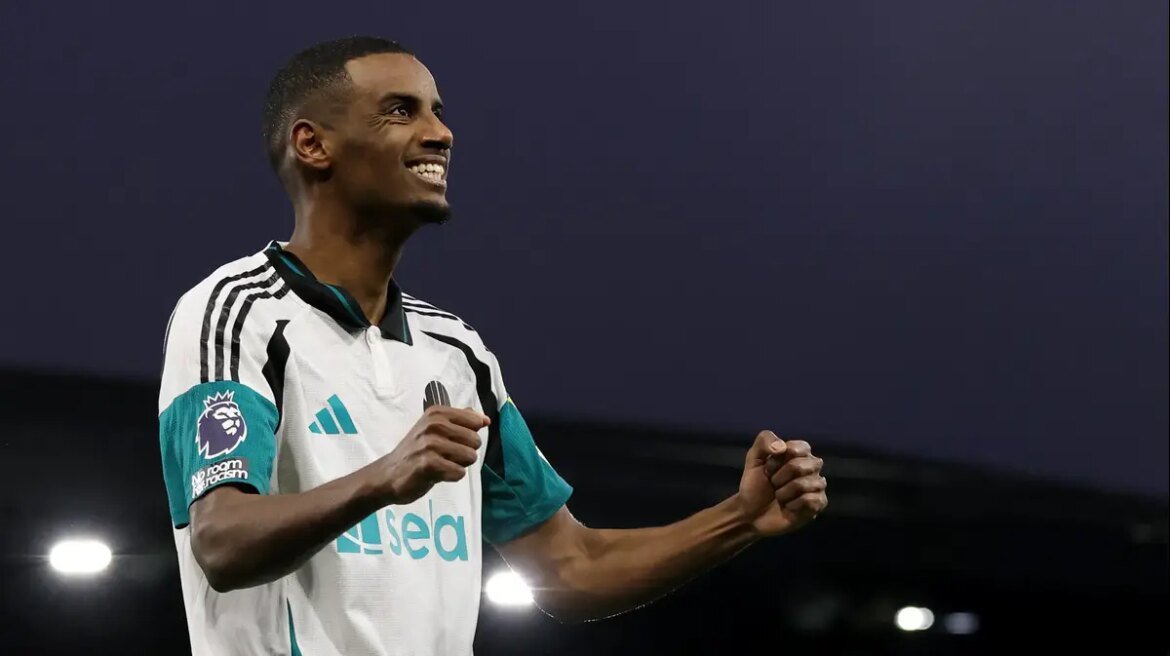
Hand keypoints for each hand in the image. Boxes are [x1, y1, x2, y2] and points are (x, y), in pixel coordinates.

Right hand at [372, 405, 488, 504]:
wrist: (387, 475)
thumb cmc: (416, 451)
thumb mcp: (435, 429)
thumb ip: (460, 421)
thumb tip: (485, 419)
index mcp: (437, 413)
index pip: (475, 422)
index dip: (469, 436)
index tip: (451, 441)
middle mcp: (434, 424)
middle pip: (475, 441)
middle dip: (465, 452)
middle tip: (444, 456)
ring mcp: (430, 443)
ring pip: (470, 457)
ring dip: (459, 465)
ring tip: (440, 464)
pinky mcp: (429, 464)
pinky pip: (460, 472)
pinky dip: (452, 476)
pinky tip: (436, 474)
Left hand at [737, 431, 827, 536]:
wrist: (751, 513)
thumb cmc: (755, 485)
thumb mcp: (754, 458)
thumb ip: (765, 441)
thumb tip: (782, 446)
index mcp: (800, 453)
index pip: (801, 447)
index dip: (778, 460)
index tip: (768, 468)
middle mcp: (812, 467)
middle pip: (800, 466)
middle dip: (779, 477)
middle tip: (773, 484)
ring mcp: (817, 485)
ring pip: (803, 485)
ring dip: (783, 493)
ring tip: (779, 496)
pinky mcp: (818, 504)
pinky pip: (810, 500)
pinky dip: (792, 504)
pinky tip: (788, 507)